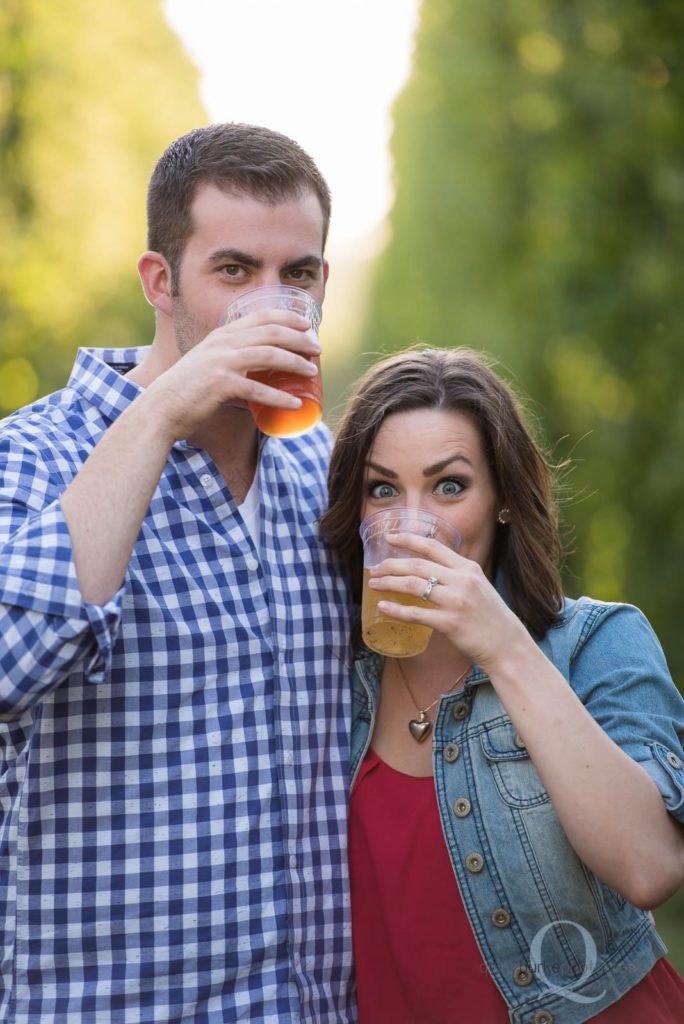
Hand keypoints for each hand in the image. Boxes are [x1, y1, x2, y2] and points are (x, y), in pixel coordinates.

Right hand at [144, 308, 320, 440]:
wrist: (160, 409)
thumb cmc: (187, 391)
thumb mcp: (208, 364)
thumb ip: (229, 360)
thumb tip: (256, 371)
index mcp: (221, 335)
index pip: (260, 316)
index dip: (287, 317)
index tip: (307, 325)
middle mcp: (222, 343)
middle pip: (271, 332)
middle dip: (299, 339)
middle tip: (317, 349)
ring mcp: (220, 362)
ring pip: (268, 355)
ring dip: (295, 362)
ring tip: (311, 372)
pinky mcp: (220, 385)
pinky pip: (257, 389)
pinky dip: (279, 397)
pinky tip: (294, 403)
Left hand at [368, 531, 528, 670]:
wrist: (507, 645)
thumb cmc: (490, 616)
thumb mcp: (478, 585)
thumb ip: (456, 575)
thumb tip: (428, 569)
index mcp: (468, 568)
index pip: (433, 546)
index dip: (408, 539)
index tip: (389, 536)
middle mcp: (462, 580)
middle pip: (417, 565)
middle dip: (391, 565)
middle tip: (374, 569)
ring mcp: (456, 601)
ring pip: (413, 585)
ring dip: (389, 583)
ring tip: (374, 584)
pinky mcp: (449, 623)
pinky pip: (415, 613)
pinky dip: (396, 609)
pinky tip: (383, 607)